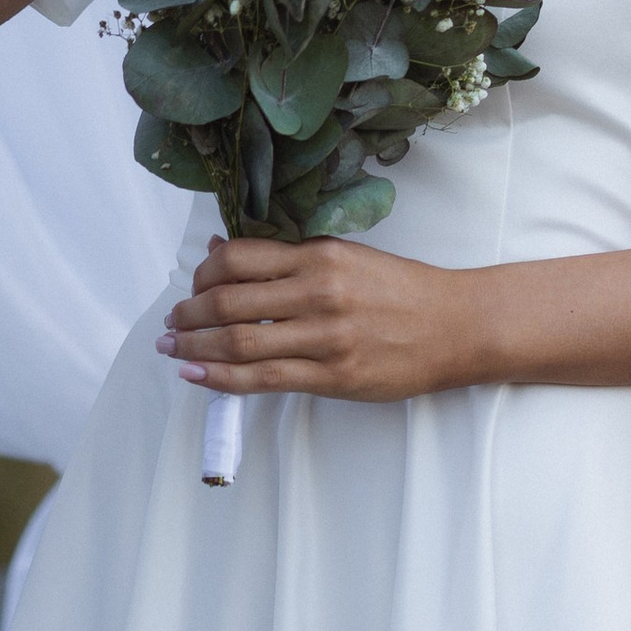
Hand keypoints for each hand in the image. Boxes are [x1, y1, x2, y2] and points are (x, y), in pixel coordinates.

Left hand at [157, 235, 480, 400]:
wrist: (457, 326)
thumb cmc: (403, 291)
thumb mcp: (347, 257)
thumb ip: (287, 258)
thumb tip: (222, 251)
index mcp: (321, 255)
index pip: (240, 259)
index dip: (203, 274)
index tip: (192, 285)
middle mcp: (319, 292)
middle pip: (229, 301)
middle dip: (189, 314)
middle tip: (173, 323)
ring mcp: (326, 337)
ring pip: (239, 342)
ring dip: (195, 347)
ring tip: (174, 350)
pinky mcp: (333, 375)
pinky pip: (264, 379)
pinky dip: (221, 377)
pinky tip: (196, 375)